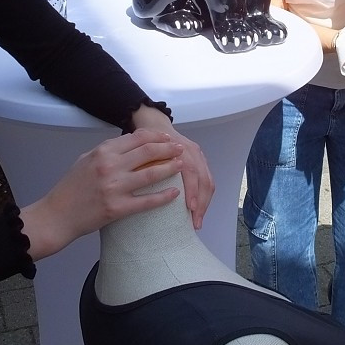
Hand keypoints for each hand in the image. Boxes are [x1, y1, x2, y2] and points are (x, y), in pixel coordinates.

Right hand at [20, 129, 186, 260]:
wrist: (56, 216)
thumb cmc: (70, 188)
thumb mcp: (86, 160)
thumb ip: (108, 151)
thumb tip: (129, 142)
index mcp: (102, 152)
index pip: (137, 138)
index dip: (156, 136)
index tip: (167, 137)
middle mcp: (110, 166)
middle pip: (148, 151)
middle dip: (168, 148)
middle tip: (180, 149)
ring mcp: (114, 187)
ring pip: (151, 174)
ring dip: (170, 168)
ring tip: (182, 165)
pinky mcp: (117, 208)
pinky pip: (147, 201)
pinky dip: (164, 196)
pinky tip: (175, 192)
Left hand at [130, 104, 213, 228]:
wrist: (153, 122)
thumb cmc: (145, 138)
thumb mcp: (142, 147)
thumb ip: (143, 161)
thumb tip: (136, 187)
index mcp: (179, 147)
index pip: (191, 171)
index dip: (192, 190)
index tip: (190, 208)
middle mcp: (192, 151)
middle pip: (204, 178)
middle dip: (202, 202)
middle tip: (195, 222)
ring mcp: (198, 155)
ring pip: (208, 180)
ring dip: (205, 201)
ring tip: (198, 220)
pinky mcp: (200, 159)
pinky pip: (207, 179)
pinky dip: (204, 195)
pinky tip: (199, 208)